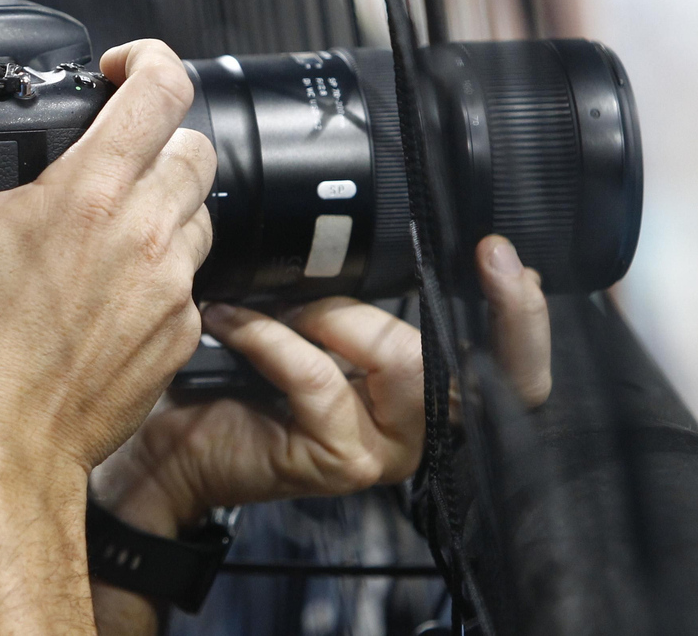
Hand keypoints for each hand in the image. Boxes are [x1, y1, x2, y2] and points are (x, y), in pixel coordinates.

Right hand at [0, 40, 214, 635]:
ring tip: (103, 226)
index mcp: (90, 192)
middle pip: (195, 146)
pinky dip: (160, 269)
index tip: (116, 71)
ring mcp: (172, 288)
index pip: (165, 87)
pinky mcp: (180, 336)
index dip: (147, 60)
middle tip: (108, 154)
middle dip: (157, 135)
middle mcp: (146, 233)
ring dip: (162, 203)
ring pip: (199, 212)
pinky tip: (105, 289)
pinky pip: (190, 279)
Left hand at [90, 235, 550, 634]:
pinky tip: (227, 320)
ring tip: (266, 302)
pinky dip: (267, 335)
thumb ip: (349, 304)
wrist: (175, 452)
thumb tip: (355, 235)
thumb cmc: (237, 386)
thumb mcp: (310, 333)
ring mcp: (386, 453)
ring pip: (395, 361)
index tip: (499, 255)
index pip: (513, 372)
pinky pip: (317, 377)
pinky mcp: (341, 462)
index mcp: (423, 396)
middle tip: (350, 258)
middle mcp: (419, 429)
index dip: (522, 321)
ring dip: (325, 315)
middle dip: (396, 301)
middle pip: (451, 358)